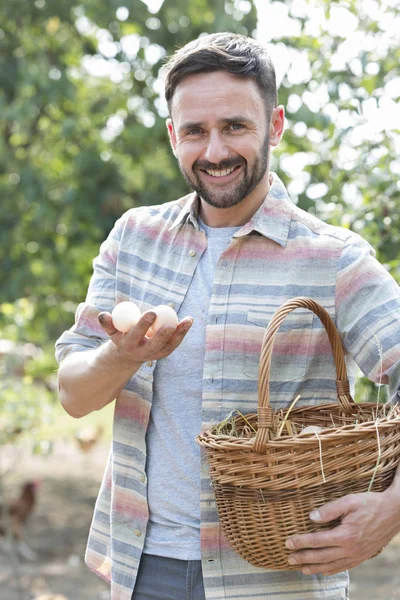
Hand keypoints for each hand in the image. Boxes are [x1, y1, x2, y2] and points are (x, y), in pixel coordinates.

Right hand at [98, 310, 192, 365]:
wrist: (127, 354)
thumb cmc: (120, 335)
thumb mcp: (112, 330)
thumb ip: (108, 322)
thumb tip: (104, 315)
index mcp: (127, 344)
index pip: (135, 334)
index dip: (143, 324)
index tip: (152, 312)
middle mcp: (141, 352)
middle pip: (154, 344)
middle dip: (163, 334)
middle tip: (171, 322)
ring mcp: (154, 354)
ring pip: (168, 346)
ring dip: (179, 333)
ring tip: (188, 320)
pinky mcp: (163, 353)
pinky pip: (174, 344)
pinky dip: (181, 333)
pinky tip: (188, 322)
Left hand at [285, 486, 399, 574]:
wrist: (393, 513)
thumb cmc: (371, 504)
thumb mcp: (350, 501)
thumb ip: (330, 509)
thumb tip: (311, 517)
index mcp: (345, 535)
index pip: (316, 541)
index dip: (300, 542)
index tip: (288, 542)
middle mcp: (350, 549)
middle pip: (321, 557)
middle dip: (303, 558)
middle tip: (289, 558)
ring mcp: (356, 555)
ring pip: (331, 565)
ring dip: (314, 568)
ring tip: (301, 568)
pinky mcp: (361, 557)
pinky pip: (343, 567)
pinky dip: (330, 570)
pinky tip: (322, 570)